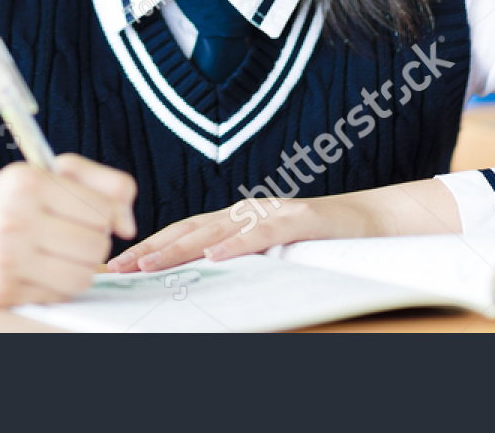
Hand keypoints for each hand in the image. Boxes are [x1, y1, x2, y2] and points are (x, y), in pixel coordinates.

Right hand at [0, 153, 136, 306]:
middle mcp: (12, 219)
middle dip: (93, 240)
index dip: (103, 214)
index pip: (102, 211)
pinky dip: (58, 284)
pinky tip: (39, 267)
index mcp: (27, 182)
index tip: (86, 212)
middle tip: (71, 232)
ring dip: (81, 267)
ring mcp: (4, 259)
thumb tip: (128, 226)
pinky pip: (59, 296)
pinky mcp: (2, 291)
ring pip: (83, 277)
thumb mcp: (53, 174)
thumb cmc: (11, 199)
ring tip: (61, 252)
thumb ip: (104, 185)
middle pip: (96, 246)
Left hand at [107, 180, 460, 272]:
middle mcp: (247, 212)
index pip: (185, 232)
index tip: (120, 264)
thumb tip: (199, 282)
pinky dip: (239, 243)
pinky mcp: (302, 219)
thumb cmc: (321, 241)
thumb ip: (239, 259)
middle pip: (190, 229)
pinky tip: (216, 256)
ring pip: (218, 229)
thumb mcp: (271, 253)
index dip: (151, 245)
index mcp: (237, 220)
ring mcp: (272, 213)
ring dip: (180, 248)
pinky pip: (265, 232)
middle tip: (119, 266)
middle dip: (152, 248)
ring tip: (150, 264)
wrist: (374, 221)